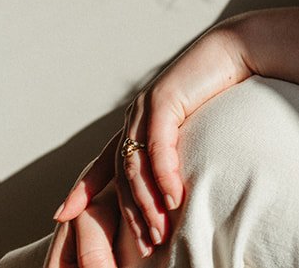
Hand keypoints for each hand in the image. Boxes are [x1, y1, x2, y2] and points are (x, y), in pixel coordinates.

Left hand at [53, 25, 252, 255]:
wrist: (238, 50)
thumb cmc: (224, 88)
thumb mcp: (196, 126)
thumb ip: (180, 150)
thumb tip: (180, 186)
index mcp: (139, 123)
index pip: (103, 162)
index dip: (81, 189)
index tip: (60, 216)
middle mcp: (135, 117)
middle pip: (120, 175)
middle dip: (130, 214)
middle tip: (144, 246)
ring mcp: (145, 109)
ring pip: (135, 166)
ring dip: (146, 203)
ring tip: (160, 232)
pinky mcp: (162, 102)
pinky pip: (156, 148)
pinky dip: (163, 177)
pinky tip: (174, 198)